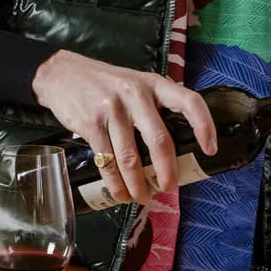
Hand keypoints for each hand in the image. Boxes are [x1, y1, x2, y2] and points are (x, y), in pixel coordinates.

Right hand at [30, 50, 215, 206]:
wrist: (61, 73)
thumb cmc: (104, 84)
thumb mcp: (134, 84)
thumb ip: (153, 108)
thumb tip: (171, 151)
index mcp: (153, 84)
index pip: (188, 102)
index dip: (204, 126)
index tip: (209, 150)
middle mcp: (135, 94)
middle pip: (159, 140)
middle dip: (166, 171)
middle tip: (168, 187)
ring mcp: (112, 109)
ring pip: (131, 158)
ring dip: (137, 184)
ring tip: (141, 197)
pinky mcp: (91, 123)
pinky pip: (107, 160)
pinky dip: (115, 183)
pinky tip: (119, 192)